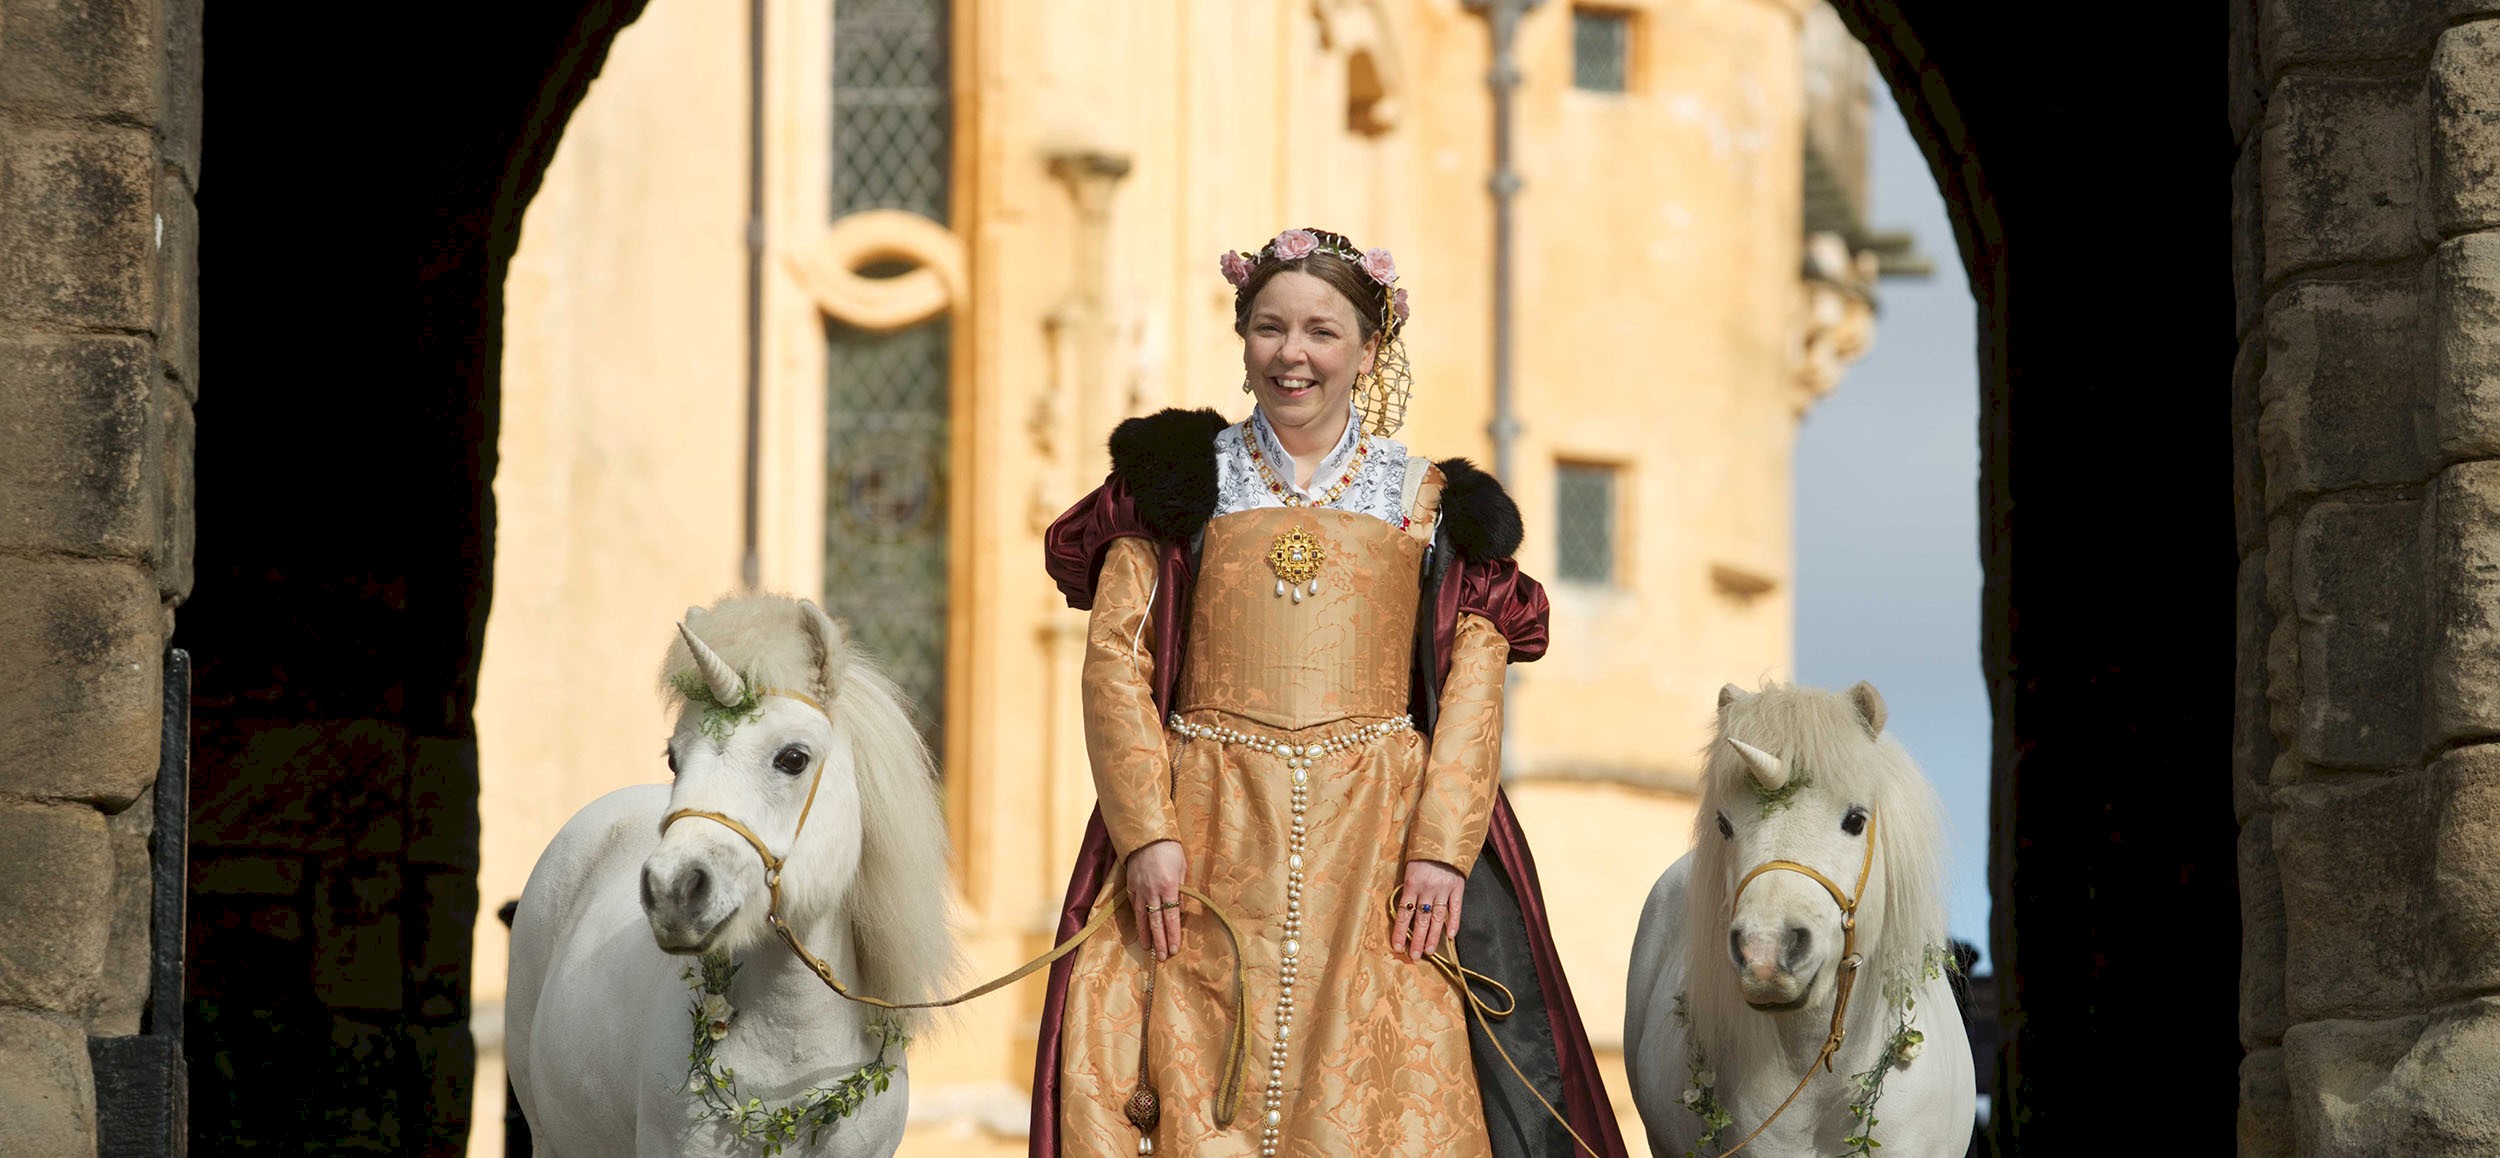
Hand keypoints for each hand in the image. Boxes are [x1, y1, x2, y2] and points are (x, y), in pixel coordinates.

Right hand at [1126, 840, 1186, 960]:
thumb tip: (1179, 910)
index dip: (1173, 934)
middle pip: (1156, 921)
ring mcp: (1139, 889)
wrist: (1147, 834)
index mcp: (1169, 886)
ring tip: (1147, 948)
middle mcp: (1152, 891)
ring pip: (1142, 916)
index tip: (1174, 949)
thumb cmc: (1170, 850)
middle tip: (1162, 958)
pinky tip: (1140, 927)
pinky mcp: (1130, 885)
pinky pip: (1134, 904)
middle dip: (1160, 941)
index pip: (1171, 917)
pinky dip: (1138, 917)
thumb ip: (1181, 891)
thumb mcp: (1182, 869)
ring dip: (1145, 934)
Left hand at [1395, 860, 1464, 960]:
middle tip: (1415, 956)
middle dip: (1417, 940)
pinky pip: (1456, 908)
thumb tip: (1404, 911)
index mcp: (1411, 884)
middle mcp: (1427, 889)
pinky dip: (1454, 922)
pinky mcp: (1458, 886)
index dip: (1400, 932)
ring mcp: (1444, 889)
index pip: (1403, 913)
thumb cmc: (1422, 853)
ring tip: (1430, 952)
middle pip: (1421, 920)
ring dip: (1433, 936)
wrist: (1443, 836)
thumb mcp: (1409, 867)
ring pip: (1437, 918)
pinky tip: (1451, 936)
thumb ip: (1407, 888)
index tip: (1398, 947)